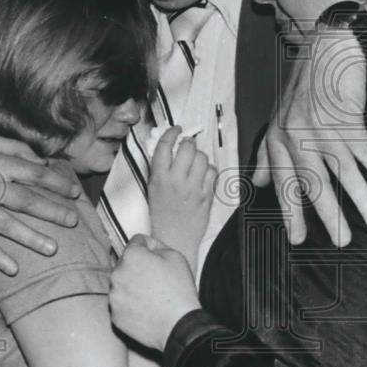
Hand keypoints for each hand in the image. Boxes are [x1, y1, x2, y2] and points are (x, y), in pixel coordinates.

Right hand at [0, 132, 80, 274]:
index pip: (35, 174)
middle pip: (26, 201)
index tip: (75, 193)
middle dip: (52, 212)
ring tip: (53, 249)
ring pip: (7, 224)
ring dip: (31, 238)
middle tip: (73, 222)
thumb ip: (17, 149)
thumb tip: (44, 161)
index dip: (57, 184)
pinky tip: (13, 269)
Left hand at [109, 234, 199, 350]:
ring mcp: (114, 296)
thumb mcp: (176, 256)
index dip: (150, 246)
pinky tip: (147, 307)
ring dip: (133, 285)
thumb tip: (148, 247)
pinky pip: (122, 303)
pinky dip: (131, 304)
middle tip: (157, 278)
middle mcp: (117, 274)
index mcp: (131, 256)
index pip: (137, 241)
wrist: (178, 324)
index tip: (158, 257)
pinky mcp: (115, 315)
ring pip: (122, 284)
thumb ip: (157, 246)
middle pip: (126, 263)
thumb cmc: (179, 290)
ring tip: (152, 295)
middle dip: (139, 267)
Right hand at [148, 126, 216, 264]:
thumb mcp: (153, 188)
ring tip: (196, 163)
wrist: (173, 237)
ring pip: (202, 157)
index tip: (177, 129)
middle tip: (188, 146)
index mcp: (158, 177)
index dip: (171, 132)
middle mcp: (176, 180)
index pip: (164, 146)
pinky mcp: (206, 195)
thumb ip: (160, 167)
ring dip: (200, 156)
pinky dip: (210, 170)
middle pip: (187, 147)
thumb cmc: (161, 212)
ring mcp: (193, 188)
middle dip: (189, 143)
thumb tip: (170, 144)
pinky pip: (213, 171)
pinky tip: (204, 175)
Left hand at [252, 28, 366, 246]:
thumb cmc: (305, 84)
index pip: (285, 183)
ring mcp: (322, 125)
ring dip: (361, 198)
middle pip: (314, 183)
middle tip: (342, 240)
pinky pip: (365, 149)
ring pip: (342, 170)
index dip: (292, 212)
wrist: (326, 45)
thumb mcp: (278, 118)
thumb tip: (256, 183)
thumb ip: (266, 154)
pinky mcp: (346, 114)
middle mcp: (297, 135)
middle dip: (329, 215)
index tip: (298, 239)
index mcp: (279, 138)